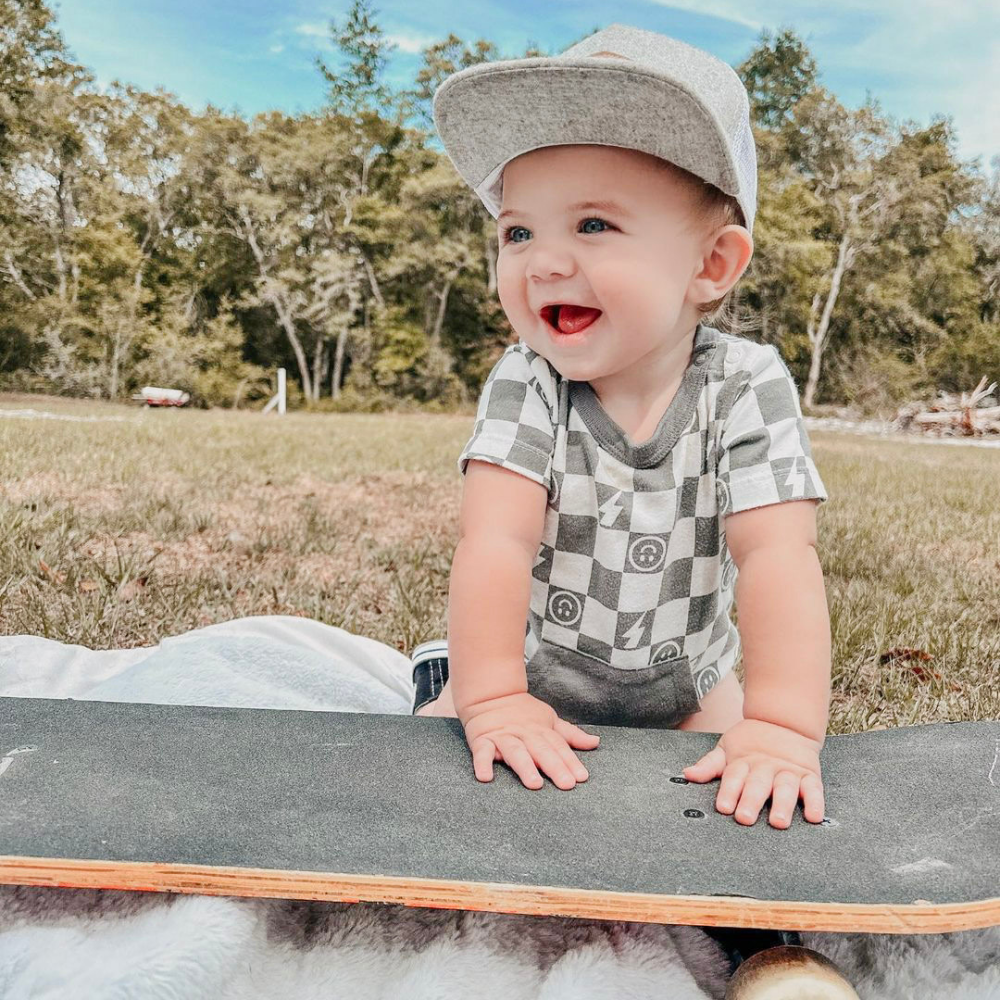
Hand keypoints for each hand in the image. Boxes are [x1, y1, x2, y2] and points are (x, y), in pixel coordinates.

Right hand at [460, 691, 599, 789]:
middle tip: (567, 784)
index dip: (571, 761)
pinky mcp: (482, 740)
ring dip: (525, 767)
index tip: (582, 777)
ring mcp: (503, 737)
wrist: (489, 694)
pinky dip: (482, 764)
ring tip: (534, 784)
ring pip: (515, 752)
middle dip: (554, 766)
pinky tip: (485, 777)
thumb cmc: (522, 712)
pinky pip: (481, 753)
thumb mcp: (549, 720)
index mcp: (541, 730)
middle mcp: (524, 733)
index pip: (559, 747)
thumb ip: (571, 735)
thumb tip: (596, 742)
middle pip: (541, 750)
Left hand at [682, 718, 823, 827]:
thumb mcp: (726, 749)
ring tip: (779, 821)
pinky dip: (815, 802)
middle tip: (745, 818)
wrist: (784, 721)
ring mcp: (788, 771)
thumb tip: (687, 774)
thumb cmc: (750, 742)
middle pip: (758, 785)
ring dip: (783, 804)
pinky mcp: (809, 775)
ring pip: (786, 788)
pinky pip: (814, 789)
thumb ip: (709, 765)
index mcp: (743, 762)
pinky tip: (814, 817)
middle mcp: (766, 767)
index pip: (734, 777)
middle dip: (751, 801)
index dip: (728, 791)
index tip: (723, 807)